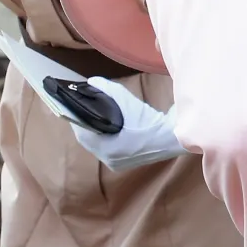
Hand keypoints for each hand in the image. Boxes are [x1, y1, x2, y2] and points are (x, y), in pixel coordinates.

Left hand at [70, 76, 188, 171]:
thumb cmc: (147, 119)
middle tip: (81, 107)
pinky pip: (107, 148)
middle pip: (88, 139)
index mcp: (106, 149)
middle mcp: (109, 160)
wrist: (173, 136)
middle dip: (84, 123)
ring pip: (97, 145)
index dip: (75, 117)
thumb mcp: (124, 98)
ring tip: (91, 115)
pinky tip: (105, 126)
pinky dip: (104, 137)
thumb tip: (91, 83)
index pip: (81, 132)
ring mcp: (117, 163)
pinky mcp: (125, 163)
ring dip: (93, 131)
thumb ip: (104, 88)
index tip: (73, 105)